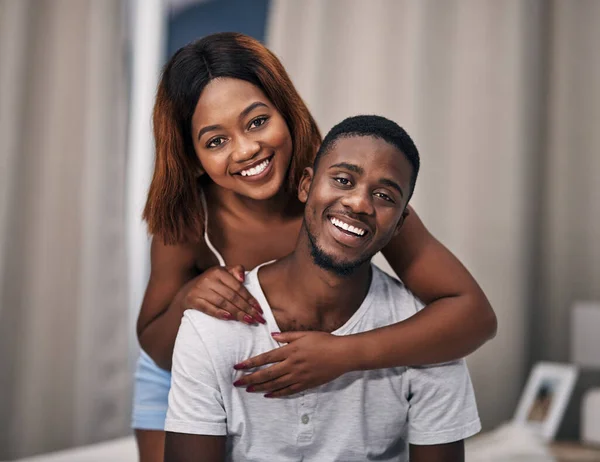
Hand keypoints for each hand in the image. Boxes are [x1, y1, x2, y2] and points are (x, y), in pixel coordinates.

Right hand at [183, 265, 264, 324]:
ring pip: (222, 303)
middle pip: (232, 296)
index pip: (238, 287)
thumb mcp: (223, 273)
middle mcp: (208, 279)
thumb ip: (235, 271)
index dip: (250, 299)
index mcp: (218, 271)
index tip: (260, 309)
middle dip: (247, 309)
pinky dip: (220, 313)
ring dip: (237, 313)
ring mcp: (199, 290)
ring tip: (248, 320)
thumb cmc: (211, 283)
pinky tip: (230, 318)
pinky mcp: (192, 300)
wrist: (187, 291)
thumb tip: (243, 278)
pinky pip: (208, 308)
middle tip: (258, 318)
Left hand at [232, 331, 350, 396]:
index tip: (238, 367)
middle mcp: (292, 364)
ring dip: (260, 387)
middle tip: (237, 382)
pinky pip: (288, 391)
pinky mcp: (306, 384)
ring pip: (275, 384)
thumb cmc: (325, 341)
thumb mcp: (305, 334)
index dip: (251, 363)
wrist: (342, 355)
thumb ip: (287, 335)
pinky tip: (268, 395)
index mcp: (290, 350)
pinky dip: (277, 393)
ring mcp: (299, 376)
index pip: (266, 358)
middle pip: (267, 373)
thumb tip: (272, 335)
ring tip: (248, 390)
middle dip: (250, 378)